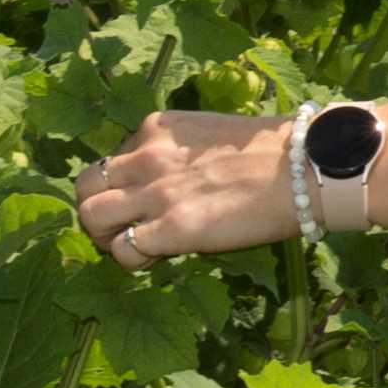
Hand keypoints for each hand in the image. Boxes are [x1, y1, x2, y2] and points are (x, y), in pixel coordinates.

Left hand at [73, 110, 295, 266]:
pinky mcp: (172, 229)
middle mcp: (147, 157)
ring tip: (133, 245)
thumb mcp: (207, 135)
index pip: (112, 161)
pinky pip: (122, 250)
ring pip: (90, 217)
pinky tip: (157, 258)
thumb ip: (176, 153)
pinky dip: (132, 259)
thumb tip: (164, 183)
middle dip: (97, 210)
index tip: (148, 201)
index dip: (123, 186)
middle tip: (123, 227)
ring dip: (105, 236)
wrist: (302, 169)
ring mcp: (156, 193)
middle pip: (84, 187)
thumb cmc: (269, 153)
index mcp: (156, 128)